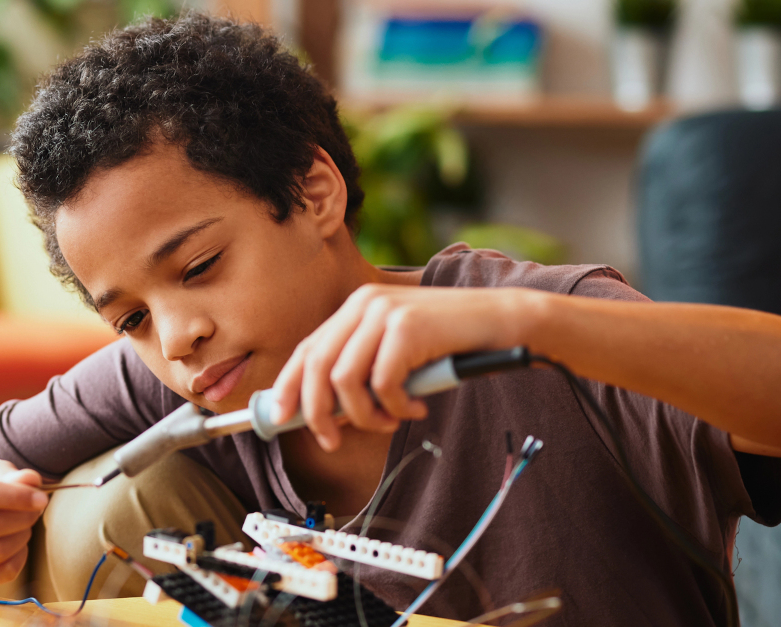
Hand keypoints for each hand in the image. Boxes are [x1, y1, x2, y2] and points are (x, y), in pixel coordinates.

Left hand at [271, 284, 539, 450]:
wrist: (503, 323)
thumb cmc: (450, 344)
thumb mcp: (398, 353)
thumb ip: (363, 370)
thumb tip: (326, 413)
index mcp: (356, 308)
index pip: (308, 349)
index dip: (289, 385)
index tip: (280, 417)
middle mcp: (364, 305)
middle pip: (317, 366)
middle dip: (317, 412)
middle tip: (330, 440)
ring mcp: (385, 313)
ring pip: (344, 381)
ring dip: (364, 415)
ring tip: (389, 421)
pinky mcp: (407, 328)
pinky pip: (382, 384)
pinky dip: (395, 407)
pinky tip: (416, 407)